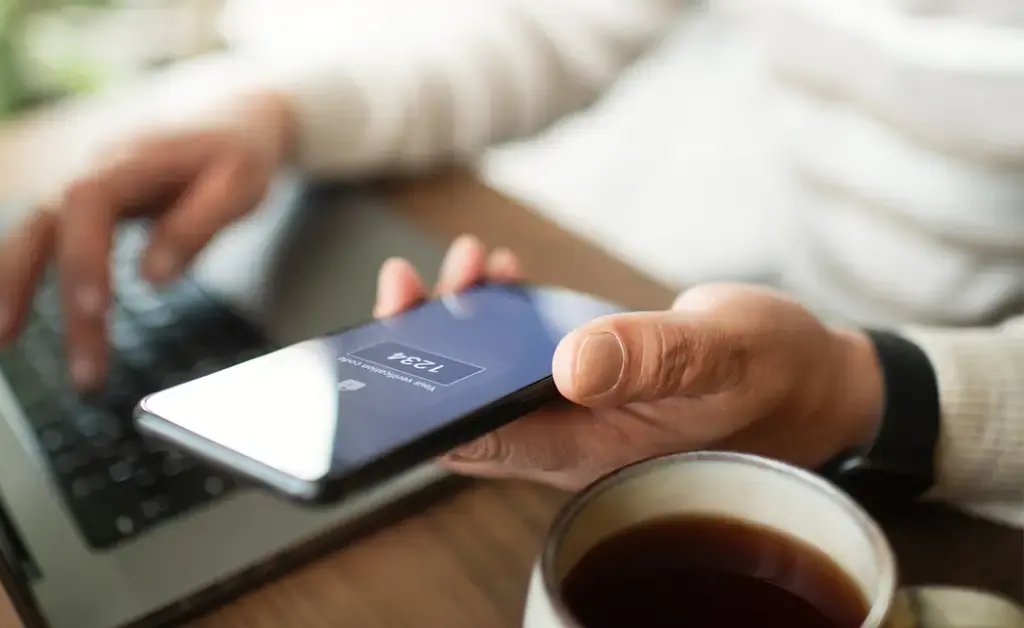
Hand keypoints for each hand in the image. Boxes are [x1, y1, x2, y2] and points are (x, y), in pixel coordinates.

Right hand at [0, 90, 295, 388]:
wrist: (234, 115)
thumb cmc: (239, 152)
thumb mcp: (240, 184)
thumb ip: (198, 226)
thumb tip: (154, 278)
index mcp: (135, 159)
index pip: (89, 203)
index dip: (83, 256)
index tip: (92, 309)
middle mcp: (97, 167)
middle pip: (49, 223)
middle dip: (32, 285)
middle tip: (26, 345)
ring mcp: (86, 183)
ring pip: (36, 230)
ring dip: (14, 283)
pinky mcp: (87, 203)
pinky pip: (42, 232)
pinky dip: (13, 263)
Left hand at [374, 236, 886, 490]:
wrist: (817, 380)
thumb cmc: (778, 374)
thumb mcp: (724, 356)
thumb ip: (654, 359)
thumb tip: (572, 363)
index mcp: (590, 450)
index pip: (480, 441)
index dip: (422, 402)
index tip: (395, 335)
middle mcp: (571, 438)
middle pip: (468, 409)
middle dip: (425, 349)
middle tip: (409, 285)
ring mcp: (576, 410)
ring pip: (489, 378)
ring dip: (462, 323)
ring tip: (467, 263)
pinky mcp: (587, 381)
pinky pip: (522, 356)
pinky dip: (501, 314)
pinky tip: (501, 275)